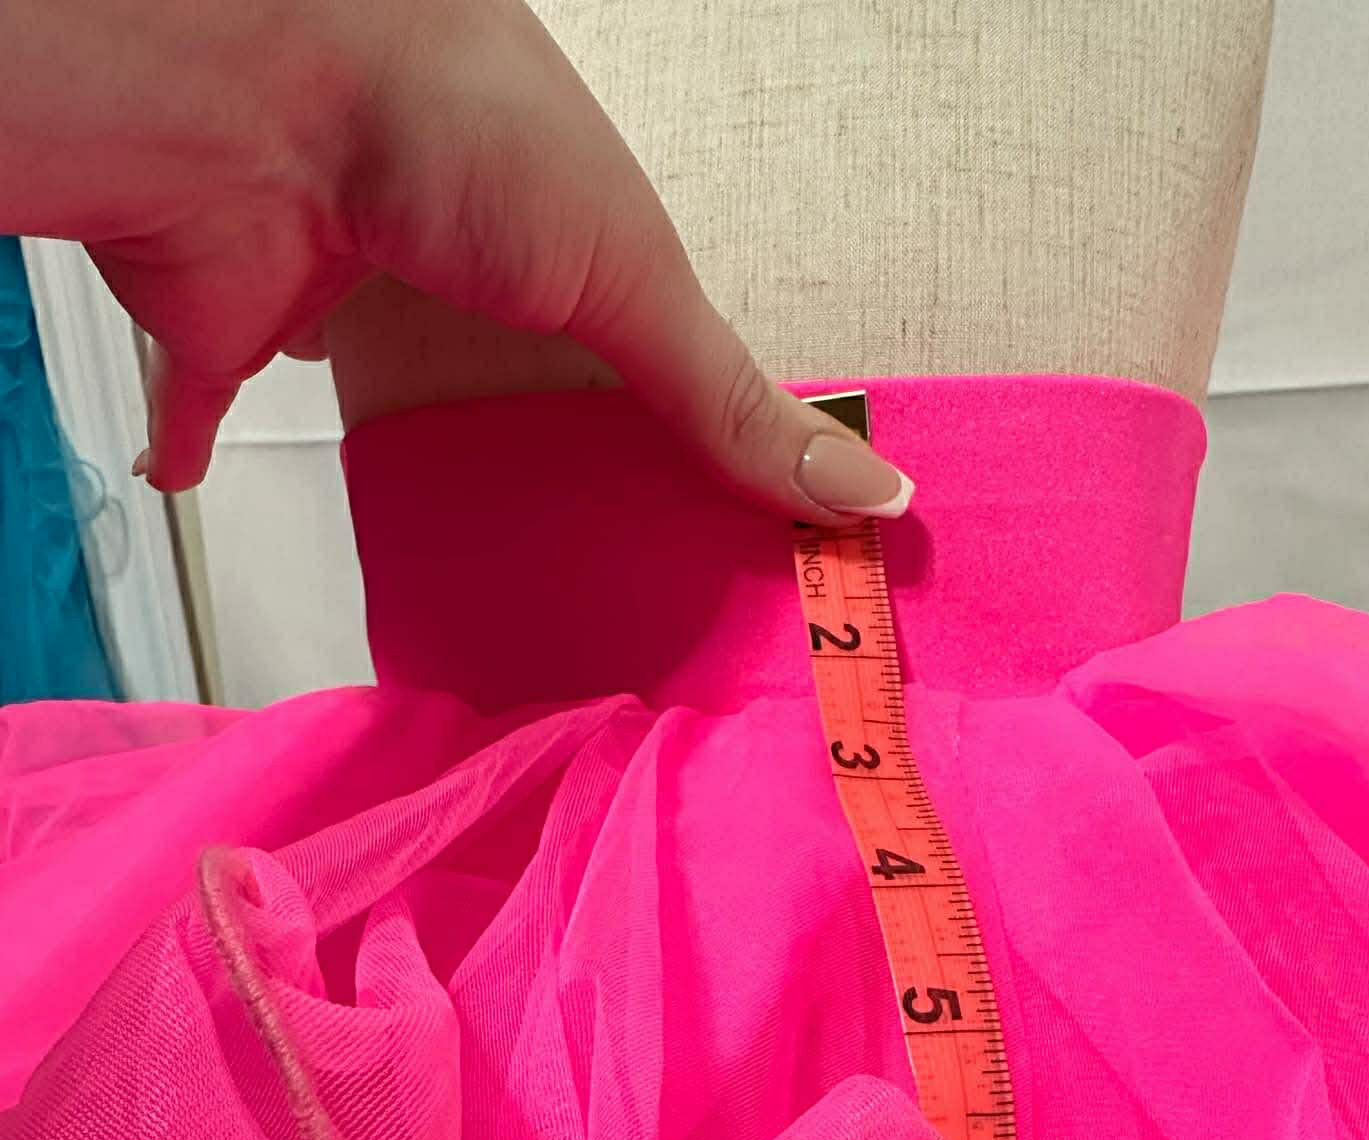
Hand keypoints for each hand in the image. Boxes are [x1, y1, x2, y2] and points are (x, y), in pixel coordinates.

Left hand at [1, 0, 912, 521]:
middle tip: (565, 519)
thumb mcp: (635, 277)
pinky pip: (198, 398)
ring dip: (382, 431)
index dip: (654, 409)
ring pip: (359, 375)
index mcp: (549, 225)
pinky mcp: (225, 326)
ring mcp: (327, 282)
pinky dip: (188, 437)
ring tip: (432, 509)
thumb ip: (730, 404)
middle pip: (489, 362)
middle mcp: (436, 248)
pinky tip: (191, 471)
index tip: (695, 498)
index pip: (618, 334)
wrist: (261, 83)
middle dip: (520, 426)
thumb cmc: (459, 128)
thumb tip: (872, 490)